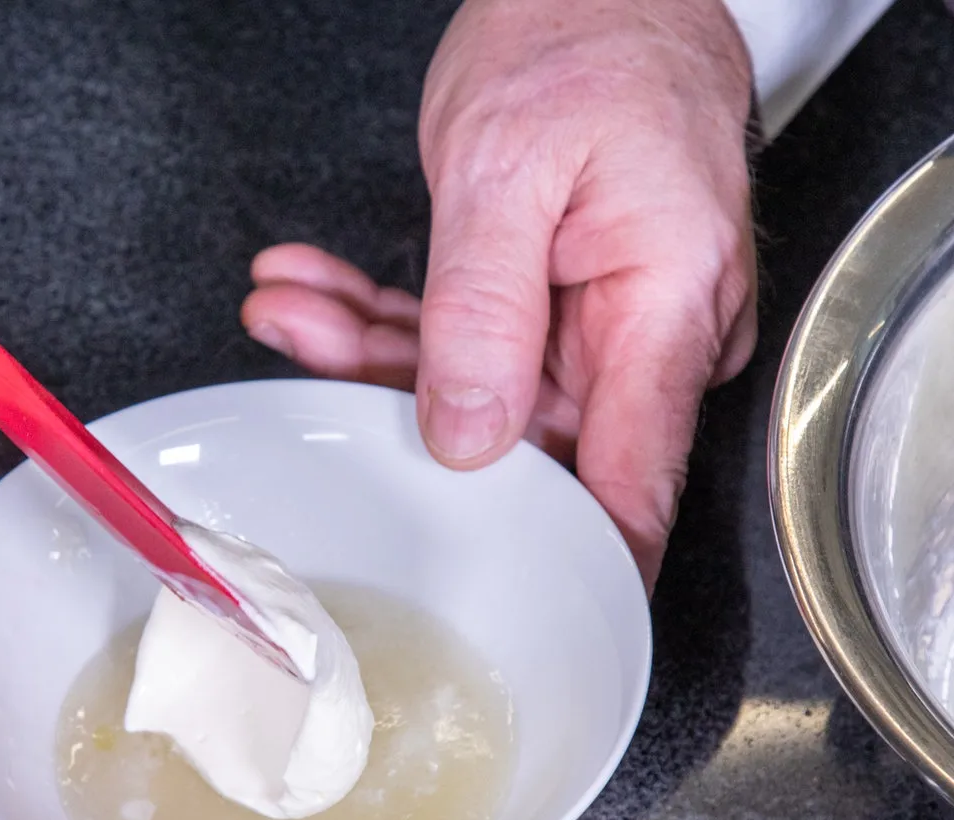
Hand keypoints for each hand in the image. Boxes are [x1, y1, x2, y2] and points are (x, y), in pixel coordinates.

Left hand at [241, 0, 757, 590]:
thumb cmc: (587, 37)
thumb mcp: (510, 167)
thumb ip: (485, 311)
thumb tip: (469, 439)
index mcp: (665, 310)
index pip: (633, 483)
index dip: (580, 567)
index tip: (521, 626)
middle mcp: (645, 330)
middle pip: (526, 438)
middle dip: (400, 404)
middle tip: (303, 349)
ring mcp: (598, 320)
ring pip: (477, 387)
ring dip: (370, 349)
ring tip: (288, 304)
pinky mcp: (553, 300)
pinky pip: (467, 336)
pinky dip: (389, 316)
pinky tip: (316, 292)